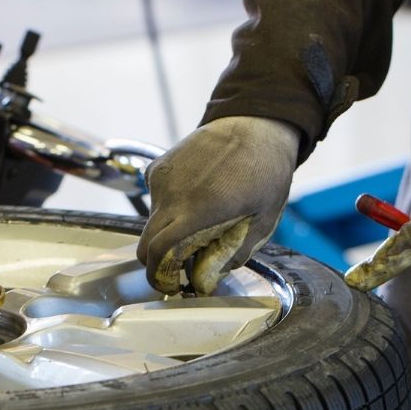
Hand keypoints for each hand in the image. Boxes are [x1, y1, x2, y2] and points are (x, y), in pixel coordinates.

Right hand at [137, 116, 299, 293]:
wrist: (255, 123)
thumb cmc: (266, 171)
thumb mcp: (262, 220)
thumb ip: (232, 254)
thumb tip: (206, 281)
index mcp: (198, 210)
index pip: (158, 253)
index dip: (159, 277)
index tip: (171, 286)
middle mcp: (172, 194)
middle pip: (145, 244)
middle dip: (156, 264)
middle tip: (177, 270)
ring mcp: (161, 179)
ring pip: (150, 222)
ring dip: (165, 234)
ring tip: (195, 228)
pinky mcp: (158, 167)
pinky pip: (154, 199)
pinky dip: (166, 210)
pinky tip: (192, 201)